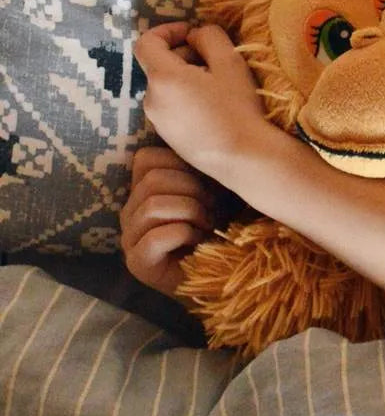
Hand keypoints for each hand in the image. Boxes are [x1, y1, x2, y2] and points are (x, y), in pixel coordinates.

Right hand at [120, 146, 217, 296]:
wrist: (224, 275)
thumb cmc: (220, 226)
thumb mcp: (214, 189)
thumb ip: (202, 166)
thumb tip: (208, 140)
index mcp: (143, 190)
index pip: (146, 157)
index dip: (181, 164)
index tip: (207, 184)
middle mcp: (129, 212)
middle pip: (152, 180)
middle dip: (193, 190)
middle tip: (212, 210)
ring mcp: (129, 238)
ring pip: (153, 205)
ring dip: (192, 212)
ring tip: (206, 226)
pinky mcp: (137, 263)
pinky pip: (158, 236)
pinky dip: (186, 234)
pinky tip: (197, 242)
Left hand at [133, 22, 268, 180]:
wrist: (242, 158)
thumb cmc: (237, 108)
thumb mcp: (230, 62)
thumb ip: (209, 37)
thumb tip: (195, 36)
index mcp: (162, 78)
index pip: (146, 42)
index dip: (167, 30)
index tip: (193, 33)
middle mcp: (151, 100)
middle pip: (158, 65)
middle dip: (183, 54)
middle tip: (215, 59)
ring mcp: (157, 122)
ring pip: (166, 86)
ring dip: (186, 76)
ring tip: (218, 85)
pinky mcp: (167, 138)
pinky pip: (171, 106)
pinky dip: (186, 97)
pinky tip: (213, 108)